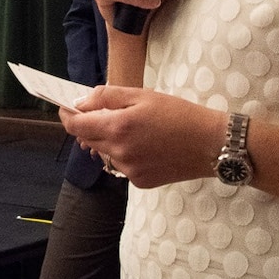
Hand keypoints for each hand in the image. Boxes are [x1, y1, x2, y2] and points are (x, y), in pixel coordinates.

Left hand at [58, 86, 226, 188]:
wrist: (211, 144)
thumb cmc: (179, 114)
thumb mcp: (142, 95)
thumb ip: (106, 97)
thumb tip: (80, 103)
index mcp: (117, 127)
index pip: (76, 126)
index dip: (67, 117)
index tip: (66, 110)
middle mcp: (119, 152)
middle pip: (88, 140)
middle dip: (91, 126)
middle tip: (109, 114)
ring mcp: (129, 170)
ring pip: (105, 154)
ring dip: (110, 142)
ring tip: (137, 131)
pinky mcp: (140, 182)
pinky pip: (122, 167)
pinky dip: (126, 156)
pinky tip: (147, 147)